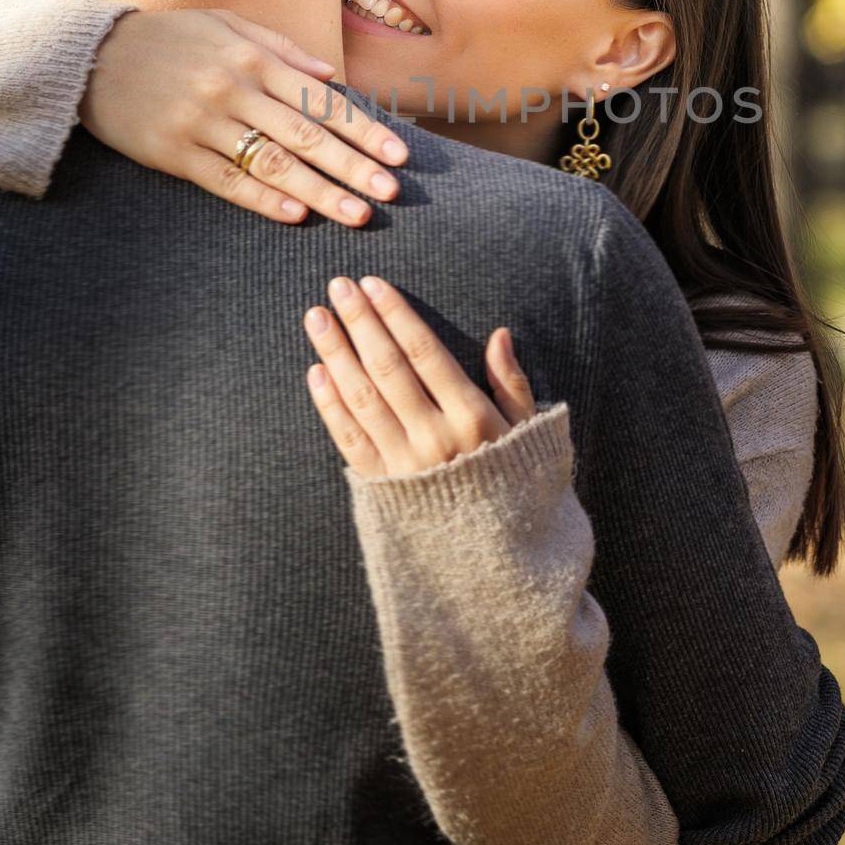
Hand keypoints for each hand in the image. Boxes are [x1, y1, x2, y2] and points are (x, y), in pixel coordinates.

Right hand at [80, 7, 407, 225]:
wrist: (92, 55)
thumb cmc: (170, 38)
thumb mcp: (225, 24)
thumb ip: (281, 48)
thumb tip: (332, 77)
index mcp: (253, 58)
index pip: (321, 100)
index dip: (364, 129)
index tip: (399, 155)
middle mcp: (233, 89)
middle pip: (306, 136)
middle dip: (354, 166)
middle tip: (392, 193)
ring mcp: (203, 123)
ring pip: (273, 163)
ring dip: (321, 191)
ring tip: (358, 214)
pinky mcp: (174, 154)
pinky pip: (227, 181)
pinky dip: (263, 199)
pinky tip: (297, 215)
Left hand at [303, 276, 535, 477]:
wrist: (499, 560)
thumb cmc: (517, 486)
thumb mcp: (528, 432)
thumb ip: (512, 383)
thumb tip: (500, 334)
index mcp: (472, 417)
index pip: (424, 352)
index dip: (396, 315)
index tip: (373, 285)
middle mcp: (435, 438)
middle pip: (388, 368)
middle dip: (360, 322)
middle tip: (337, 286)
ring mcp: (405, 465)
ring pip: (362, 399)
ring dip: (336, 354)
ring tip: (317, 318)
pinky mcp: (383, 489)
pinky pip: (350, 440)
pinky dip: (330, 405)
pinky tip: (316, 372)